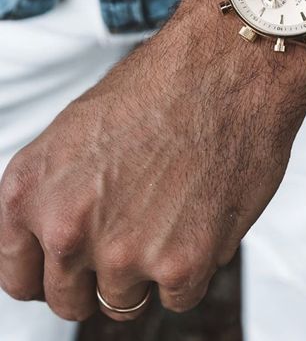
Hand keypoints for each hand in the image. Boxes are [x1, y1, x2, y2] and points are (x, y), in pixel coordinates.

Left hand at [0, 0, 305, 320]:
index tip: (75, 268)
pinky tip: (201, 212)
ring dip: (150, 268)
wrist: (226, 63)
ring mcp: (121, 251)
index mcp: (29, 190)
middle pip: (70, 299)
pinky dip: (192, 265)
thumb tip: (58, 245)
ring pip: (126, 301)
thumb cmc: (161, 86)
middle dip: (100, 275)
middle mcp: (64, 226)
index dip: (50, 274)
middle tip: (135, 232)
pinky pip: (177, 297)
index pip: (19, 276)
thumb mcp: (76, 132)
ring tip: (174, 209)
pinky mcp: (181, 264)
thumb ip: (56, 194)